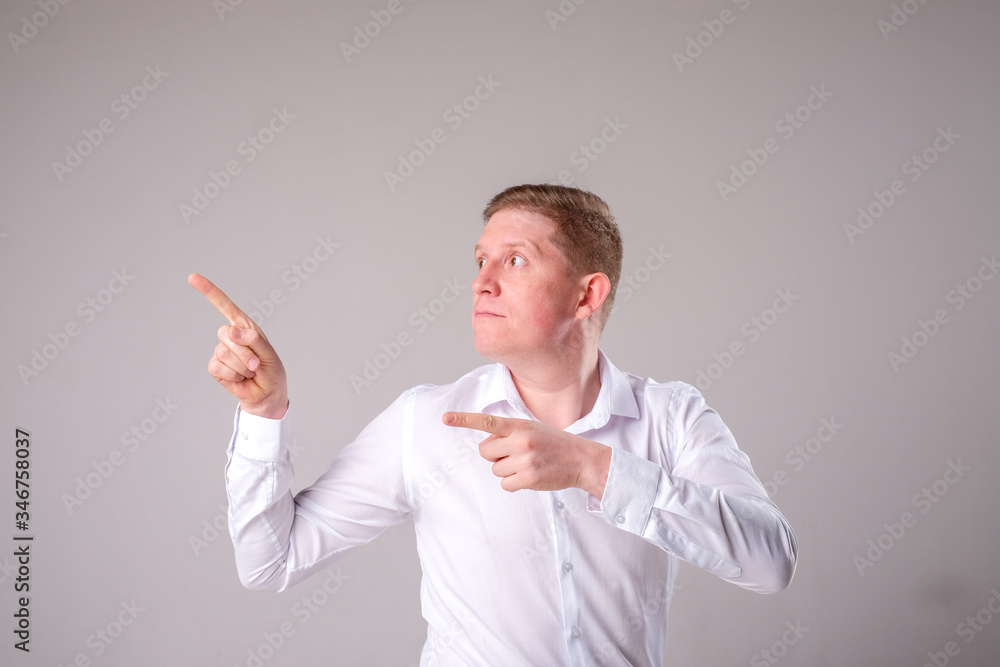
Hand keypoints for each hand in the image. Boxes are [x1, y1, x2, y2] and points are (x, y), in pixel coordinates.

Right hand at [188, 273, 287, 418]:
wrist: (267, 395)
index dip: (209, 291)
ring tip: (250, 372)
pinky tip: (240, 378)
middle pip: (226, 334)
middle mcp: (231, 336)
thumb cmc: (271, 371)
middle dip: (245, 352)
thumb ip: (253, 340)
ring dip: (241, 366)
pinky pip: (218, 367)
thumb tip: (230, 332)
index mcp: (245, 327)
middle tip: (257, 365)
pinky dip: (232, 375)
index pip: (224, 305)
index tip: (192, 277)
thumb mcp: (268, 354)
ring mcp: (221, 351)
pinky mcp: (216, 367)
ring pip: (223, 352)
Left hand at [442, 412, 611, 497]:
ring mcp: (524, 460)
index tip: (445, 418)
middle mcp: (520, 441)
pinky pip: (505, 484)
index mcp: (520, 425)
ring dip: (507, 469)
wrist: (581, 460)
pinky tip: (529, 476)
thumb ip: (510, 432)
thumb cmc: (555, 443)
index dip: (464, 420)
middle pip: (485, 451)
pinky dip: (513, 483)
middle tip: (515, 453)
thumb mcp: (533, 428)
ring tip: (528, 463)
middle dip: (495, 454)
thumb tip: (488, 444)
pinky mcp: (528, 478)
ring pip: (495, 469)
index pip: (487, 421)